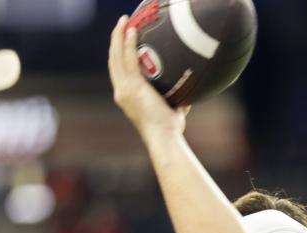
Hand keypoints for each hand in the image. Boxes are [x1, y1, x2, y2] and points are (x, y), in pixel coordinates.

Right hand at [107, 16, 189, 139]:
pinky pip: (128, 59)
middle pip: (114, 59)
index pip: (119, 71)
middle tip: (121, 25)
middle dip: (115, 40)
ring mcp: (125, 88)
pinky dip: (128, 43)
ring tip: (124, 21)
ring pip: (117, 56)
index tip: (123, 41)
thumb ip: (177, 98)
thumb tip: (191, 89)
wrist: (164, 137)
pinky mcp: (132, 86)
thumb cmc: (170, 128)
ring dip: (119, 36)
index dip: (118, 54)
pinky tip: (132, 30)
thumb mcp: (172, 109)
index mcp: (127, 96)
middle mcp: (121, 91)